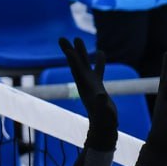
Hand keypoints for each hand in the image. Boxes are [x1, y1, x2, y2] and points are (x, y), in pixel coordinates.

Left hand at [59, 35, 116, 149]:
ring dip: (81, 52)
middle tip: (61, 38)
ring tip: (77, 39)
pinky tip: (101, 52)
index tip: (67, 47)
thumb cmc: (104, 119)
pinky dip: (98, 62)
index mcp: (85, 87)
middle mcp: (86, 83)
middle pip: (76, 64)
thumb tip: (101, 96)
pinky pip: (97, 70)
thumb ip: (102, 103)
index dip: (72, 59)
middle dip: (70, 51)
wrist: (105, 127)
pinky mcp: (99, 87)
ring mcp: (92, 84)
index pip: (77, 70)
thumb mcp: (103, 111)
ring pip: (85, 64)